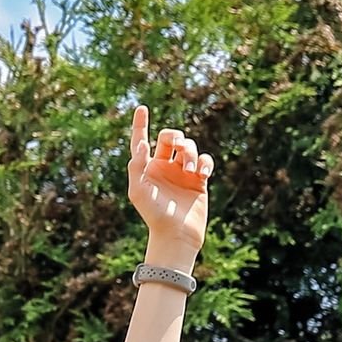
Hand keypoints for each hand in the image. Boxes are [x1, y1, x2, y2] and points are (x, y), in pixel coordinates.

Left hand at [125, 103, 209, 265]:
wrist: (176, 234)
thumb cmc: (153, 215)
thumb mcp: (137, 191)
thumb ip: (136, 165)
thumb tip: (141, 143)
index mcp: (147, 167)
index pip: (141, 140)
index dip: (140, 124)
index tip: (141, 108)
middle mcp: (164, 167)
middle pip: (170, 138)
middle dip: (174, 136)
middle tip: (176, 144)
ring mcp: (182, 172)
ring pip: (188, 147)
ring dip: (190, 153)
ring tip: (189, 170)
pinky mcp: (199, 180)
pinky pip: (204, 160)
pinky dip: (204, 162)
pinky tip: (202, 173)